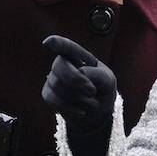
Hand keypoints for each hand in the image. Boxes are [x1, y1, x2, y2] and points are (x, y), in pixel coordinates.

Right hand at [41, 35, 116, 155]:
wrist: (96, 112)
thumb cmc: (102, 90)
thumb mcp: (108, 81)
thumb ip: (97, 75)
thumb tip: (79, 73)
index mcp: (78, 55)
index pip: (66, 46)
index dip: (57, 43)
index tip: (48, 43)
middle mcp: (63, 63)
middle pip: (60, 65)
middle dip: (75, 79)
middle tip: (92, 91)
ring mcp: (53, 77)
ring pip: (57, 85)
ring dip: (77, 97)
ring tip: (91, 101)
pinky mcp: (48, 93)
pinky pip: (52, 99)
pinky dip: (69, 107)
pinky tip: (81, 111)